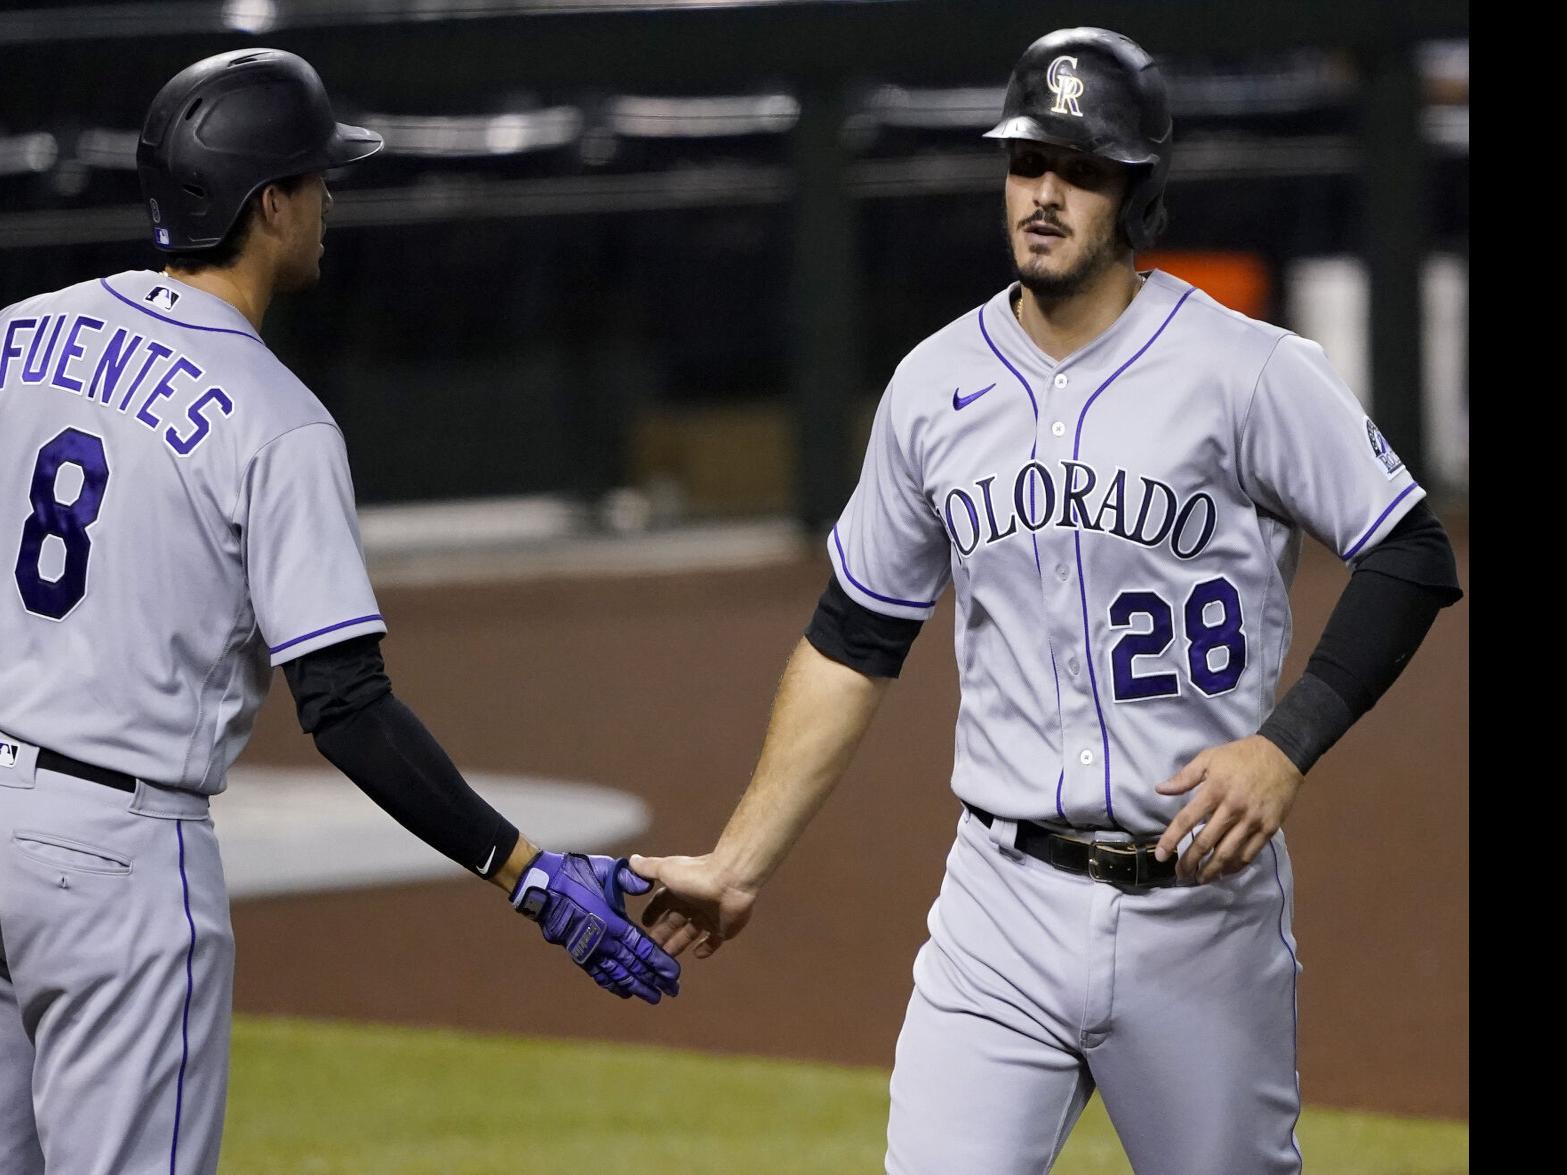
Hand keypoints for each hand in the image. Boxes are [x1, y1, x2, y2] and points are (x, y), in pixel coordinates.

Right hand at [512, 852, 680, 1003]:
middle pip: (634, 967)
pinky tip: (623, 991)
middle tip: (671, 991)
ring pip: (618, 975)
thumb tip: (647, 886)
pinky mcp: (578, 953)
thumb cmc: (578, 875)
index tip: (674, 974)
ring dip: (636, 987)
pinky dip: (612, 984)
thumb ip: (630, 880)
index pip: (643, 949)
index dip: (659, 963)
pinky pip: (598, 973)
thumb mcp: (608, 871)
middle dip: (654, 980)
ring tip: (653, 997)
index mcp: (614, 923)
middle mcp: (604, 942)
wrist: (543, 887)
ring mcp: (590, 950)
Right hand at [630, 852, 758, 959]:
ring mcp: (708, 917)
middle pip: (673, 923)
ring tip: (665, 960)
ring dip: (678, 945)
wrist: (731, 881)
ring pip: (689, 934)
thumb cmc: (696, 876)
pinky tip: (696, 955)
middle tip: (648, 952)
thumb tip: (631, 860)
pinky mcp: (723, 929)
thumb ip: (648, 868)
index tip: (643, 925)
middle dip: (661, 935)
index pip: (661, 903)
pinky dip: (705, 949)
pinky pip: (712, 942)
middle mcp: (692, 904)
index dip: (652, 913)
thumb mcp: (666, 870)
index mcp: (678, 891)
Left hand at [1154, 735, 1303, 883]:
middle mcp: (1232, 809)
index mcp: (1214, 791)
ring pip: (1228, 854)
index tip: (1160, 855)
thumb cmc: (1241, 756)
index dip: (1171, 840)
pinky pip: (1249, 853)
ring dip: (1211, 870)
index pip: (1186, 820)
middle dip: (1190, 862)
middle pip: (1206, 843)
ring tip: (1200, 878)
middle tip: (1180, 874)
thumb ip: (1184, 777)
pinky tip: (1225, 872)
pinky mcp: (1268, 828)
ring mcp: (1252, 821)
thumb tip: (1160, 790)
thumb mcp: (1209, 758)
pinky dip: (1235, 866)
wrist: (1282, 755)